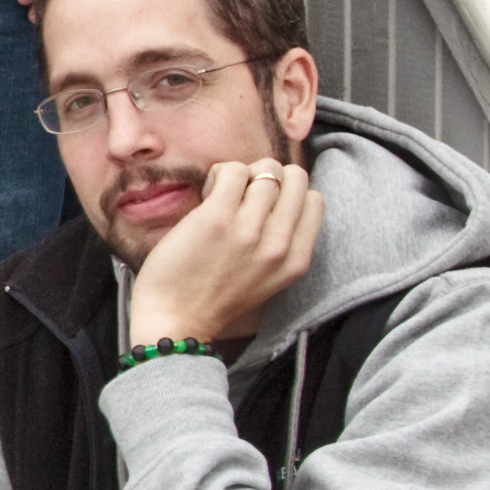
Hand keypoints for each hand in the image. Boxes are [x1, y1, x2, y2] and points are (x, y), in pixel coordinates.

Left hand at [126, 154, 322, 350]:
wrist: (176, 319)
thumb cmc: (214, 295)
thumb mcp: (268, 276)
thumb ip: (280, 242)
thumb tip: (275, 193)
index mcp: (296, 260)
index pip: (313, 200)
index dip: (287, 193)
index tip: (263, 206)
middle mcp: (280, 243)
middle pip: (295, 177)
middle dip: (268, 177)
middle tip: (242, 196)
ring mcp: (250, 229)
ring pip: (265, 170)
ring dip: (240, 175)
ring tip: (220, 197)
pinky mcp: (218, 217)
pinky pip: (232, 170)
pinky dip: (219, 174)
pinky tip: (206, 195)